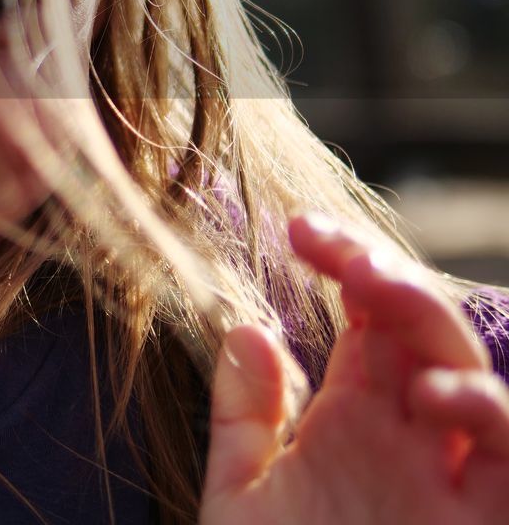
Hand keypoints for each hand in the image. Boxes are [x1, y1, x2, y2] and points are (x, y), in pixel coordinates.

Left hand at [201, 213, 508, 523]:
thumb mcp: (242, 496)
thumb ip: (245, 416)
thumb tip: (243, 325)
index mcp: (353, 418)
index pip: (366, 318)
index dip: (343, 263)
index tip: (298, 231)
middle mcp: (408, 439)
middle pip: (422, 336)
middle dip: (392, 281)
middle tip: (344, 255)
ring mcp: (450, 482)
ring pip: (475, 384)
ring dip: (440, 335)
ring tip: (381, 300)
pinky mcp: (487, 522)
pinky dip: (489, 417)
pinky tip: (436, 398)